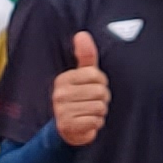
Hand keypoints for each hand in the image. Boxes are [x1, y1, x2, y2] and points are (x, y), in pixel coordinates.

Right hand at [54, 31, 108, 147]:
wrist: (65, 129)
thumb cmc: (77, 98)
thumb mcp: (81, 76)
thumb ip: (85, 56)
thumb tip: (82, 34)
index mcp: (63, 79)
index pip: (96, 75)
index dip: (101, 82)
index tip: (94, 87)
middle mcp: (60, 94)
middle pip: (100, 92)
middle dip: (102, 99)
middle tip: (92, 102)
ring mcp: (62, 110)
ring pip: (99, 107)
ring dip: (99, 112)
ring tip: (89, 112)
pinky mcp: (67, 126)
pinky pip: (95, 121)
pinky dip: (96, 123)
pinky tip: (87, 122)